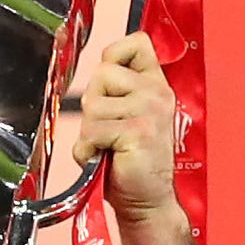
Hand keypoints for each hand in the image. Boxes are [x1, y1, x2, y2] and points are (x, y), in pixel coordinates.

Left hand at [83, 31, 184, 221]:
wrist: (146, 201)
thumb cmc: (130, 161)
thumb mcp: (127, 115)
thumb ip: (117, 90)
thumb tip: (96, 71)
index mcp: (156, 84)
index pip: (136, 43)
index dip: (113, 56)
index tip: (111, 86)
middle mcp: (157, 93)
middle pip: (101, 73)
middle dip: (93, 105)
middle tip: (108, 131)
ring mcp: (150, 111)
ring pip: (92, 105)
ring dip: (90, 132)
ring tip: (108, 147)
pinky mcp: (138, 131)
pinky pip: (92, 131)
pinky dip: (87, 150)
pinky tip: (103, 159)